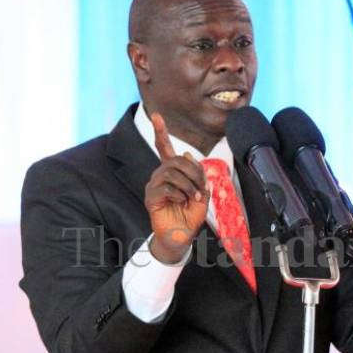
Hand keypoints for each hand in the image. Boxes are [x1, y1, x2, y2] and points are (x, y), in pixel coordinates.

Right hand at [144, 112, 209, 262]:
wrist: (182, 237)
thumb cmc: (190, 215)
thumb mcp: (202, 192)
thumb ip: (197, 174)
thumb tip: (185, 154)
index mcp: (172, 172)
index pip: (164, 148)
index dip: (160, 131)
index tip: (156, 115)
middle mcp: (160, 175)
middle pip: (176, 159)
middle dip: (194, 172)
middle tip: (201, 189)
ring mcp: (154, 186)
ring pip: (171, 172)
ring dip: (188, 184)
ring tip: (193, 197)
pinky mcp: (151, 198)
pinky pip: (165, 187)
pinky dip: (179, 193)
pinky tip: (182, 202)